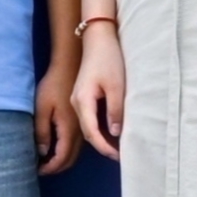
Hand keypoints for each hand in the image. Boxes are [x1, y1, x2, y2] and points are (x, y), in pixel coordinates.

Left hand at [32, 57, 81, 175]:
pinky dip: (68, 151)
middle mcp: (80, 131)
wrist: (71, 67)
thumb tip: (43, 152)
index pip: (62, 158)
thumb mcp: (42, 108)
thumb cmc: (53, 86)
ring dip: (63, 160)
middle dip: (57, 167)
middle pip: (71, 159)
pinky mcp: (83, 120)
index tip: (38, 171)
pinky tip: (57, 146)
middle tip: (42, 169)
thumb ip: (43, 131)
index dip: (50, 168)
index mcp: (69, 129)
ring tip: (47, 161)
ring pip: (76, 152)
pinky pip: (78, 143)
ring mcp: (83, 126)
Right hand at [73, 19, 127, 157]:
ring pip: (87, 126)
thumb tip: (115, 133)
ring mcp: (77, 99)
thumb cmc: (108, 59)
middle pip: (87, 132)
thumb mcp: (116, 86)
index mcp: (82, 102)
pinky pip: (88, 117)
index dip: (104, 147)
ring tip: (116, 148)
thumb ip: (115, 110)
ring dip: (100, 138)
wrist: (98, 39)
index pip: (92, 133)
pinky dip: (98, 128)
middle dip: (102, 146)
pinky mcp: (82, 95)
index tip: (119, 156)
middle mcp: (76, 103)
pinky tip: (110, 131)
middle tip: (120, 156)